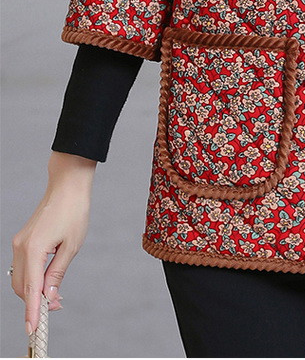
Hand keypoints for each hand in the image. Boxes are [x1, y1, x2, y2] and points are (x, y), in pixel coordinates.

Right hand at [11, 152, 95, 336]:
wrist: (67, 185)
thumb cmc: (74, 211)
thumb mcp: (72, 245)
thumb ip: (58, 273)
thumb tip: (49, 297)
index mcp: (34, 249)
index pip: (30, 289)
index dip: (31, 311)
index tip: (33, 329)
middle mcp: (21, 247)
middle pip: (21, 287)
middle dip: (35, 301)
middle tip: (57, 306)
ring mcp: (20, 242)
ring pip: (20, 278)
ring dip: (33, 290)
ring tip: (55, 294)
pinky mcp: (23, 240)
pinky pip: (24, 266)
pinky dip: (33, 277)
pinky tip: (48, 279)